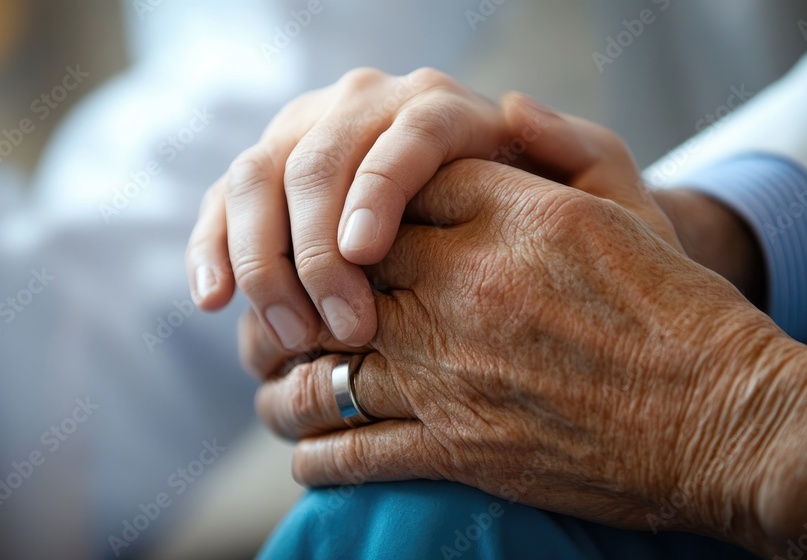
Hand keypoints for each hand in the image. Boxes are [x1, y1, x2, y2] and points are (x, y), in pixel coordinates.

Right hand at [209, 76, 689, 375]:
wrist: (491, 245)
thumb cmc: (549, 229)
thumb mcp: (592, 195)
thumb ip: (578, 152)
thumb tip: (515, 107)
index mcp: (443, 108)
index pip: (406, 132)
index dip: (379, 188)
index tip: (364, 256)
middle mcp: (368, 107)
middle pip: (320, 158)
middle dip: (314, 249)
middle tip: (334, 330)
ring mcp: (309, 136)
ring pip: (259, 177)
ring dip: (261, 259)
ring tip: (286, 335)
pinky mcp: (269, 177)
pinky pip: (224, 203)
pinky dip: (213, 249)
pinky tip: (214, 301)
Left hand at [253, 158, 800, 551]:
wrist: (726, 419)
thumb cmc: (684, 314)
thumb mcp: (628, 210)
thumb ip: (562, 149)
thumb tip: (505, 109)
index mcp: (505, 219)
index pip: (398, 194)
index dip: (362, 216)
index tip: (349, 240)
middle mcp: (465, 287)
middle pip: (344, 276)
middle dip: (308, 295)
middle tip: (286, 315)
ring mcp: (453, 371)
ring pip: (328, 370)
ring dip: (290, 383)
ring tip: (274, 391)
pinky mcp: (459, 449)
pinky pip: (355, 448)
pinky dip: (319, 452)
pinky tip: (304, 453)